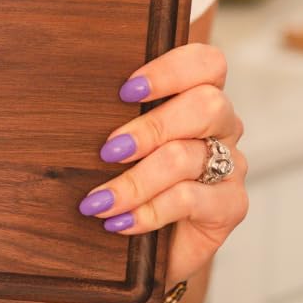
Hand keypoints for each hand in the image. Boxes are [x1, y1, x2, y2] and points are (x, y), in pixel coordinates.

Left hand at [76, 42, 248, 284]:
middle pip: (205, 105)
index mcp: (198, 94)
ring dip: (136, 180)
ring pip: (187, 157)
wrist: (156, 240)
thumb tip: (71, 96)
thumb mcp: (123, 137)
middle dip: (150, 127)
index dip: (170, 70)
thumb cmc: (131, 173)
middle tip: (108, 150)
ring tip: (99, 199)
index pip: (206, 62)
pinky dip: (148, 211)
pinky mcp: (231, 205)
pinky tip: (120, 221)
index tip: (126, 90)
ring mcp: (231, 165)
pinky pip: (190, 200)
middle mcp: (222, 124)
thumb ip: (115, 113)